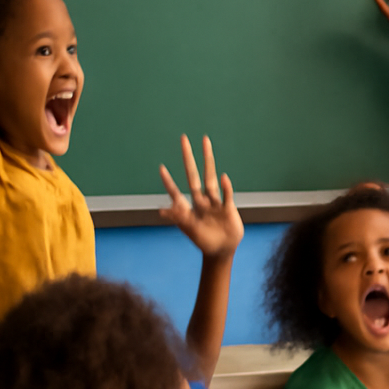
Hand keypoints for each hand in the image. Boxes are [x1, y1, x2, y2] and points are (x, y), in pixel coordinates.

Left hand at [159, 135, 243, 258]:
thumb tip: (161, 210)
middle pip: (193, 175)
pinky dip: (225, 186)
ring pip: (210, 178)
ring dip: (208, 160)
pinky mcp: (228, 207)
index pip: (176, 192)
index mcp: (189, 207)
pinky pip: (226, 194)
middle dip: (188, 157)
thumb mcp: (190, 229)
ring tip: (205, 143)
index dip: (168, 182)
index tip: (160, 168)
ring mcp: (214, 202)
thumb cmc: (203, 241)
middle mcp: (200, 200)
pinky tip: (223, 176)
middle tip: (183, 139)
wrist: (222, 250)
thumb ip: (178, 217)